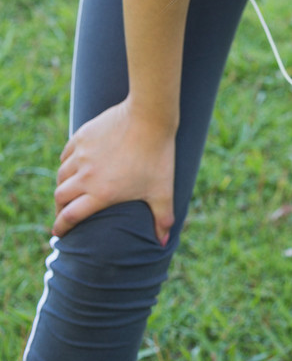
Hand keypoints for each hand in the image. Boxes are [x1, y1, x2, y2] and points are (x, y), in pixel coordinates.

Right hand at [53, 97, 175, 244]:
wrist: (150, 117)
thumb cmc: (157, 155)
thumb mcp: (162, 190)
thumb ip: (162, 218)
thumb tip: (164, 243)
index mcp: (101, 194)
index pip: (70, 217)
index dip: (61, 228)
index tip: (58, 234)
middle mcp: (86, 176)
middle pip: (60, 197)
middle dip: (59, 208)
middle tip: (63, 212)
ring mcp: (82, 155)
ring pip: (61, 175)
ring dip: (62, 185)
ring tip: (68, 190)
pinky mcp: (82, 136)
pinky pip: (66, 154)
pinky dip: (66, 163)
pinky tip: (72, 165)